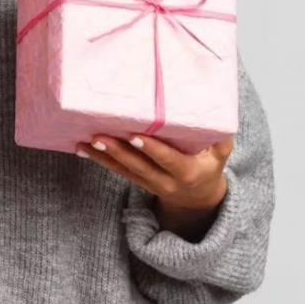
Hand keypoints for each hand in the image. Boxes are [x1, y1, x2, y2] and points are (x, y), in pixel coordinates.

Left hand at [77, 133, 233, 240]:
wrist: (199, 199)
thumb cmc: (209, 166)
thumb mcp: (222, 153)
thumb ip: (220, 134)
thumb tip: (216, 104)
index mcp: (188, 172)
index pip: (168, 160)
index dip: (152, 149)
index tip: (136, 136)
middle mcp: (166, 181)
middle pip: (139, 166)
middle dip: (119, 151)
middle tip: (100, 135)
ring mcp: (150, 184)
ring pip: (123, 170)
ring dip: (103, 156)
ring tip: (85, 141)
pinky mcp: (138, 182)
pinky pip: (117, 171)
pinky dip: (100, 160)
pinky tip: (82, 149)